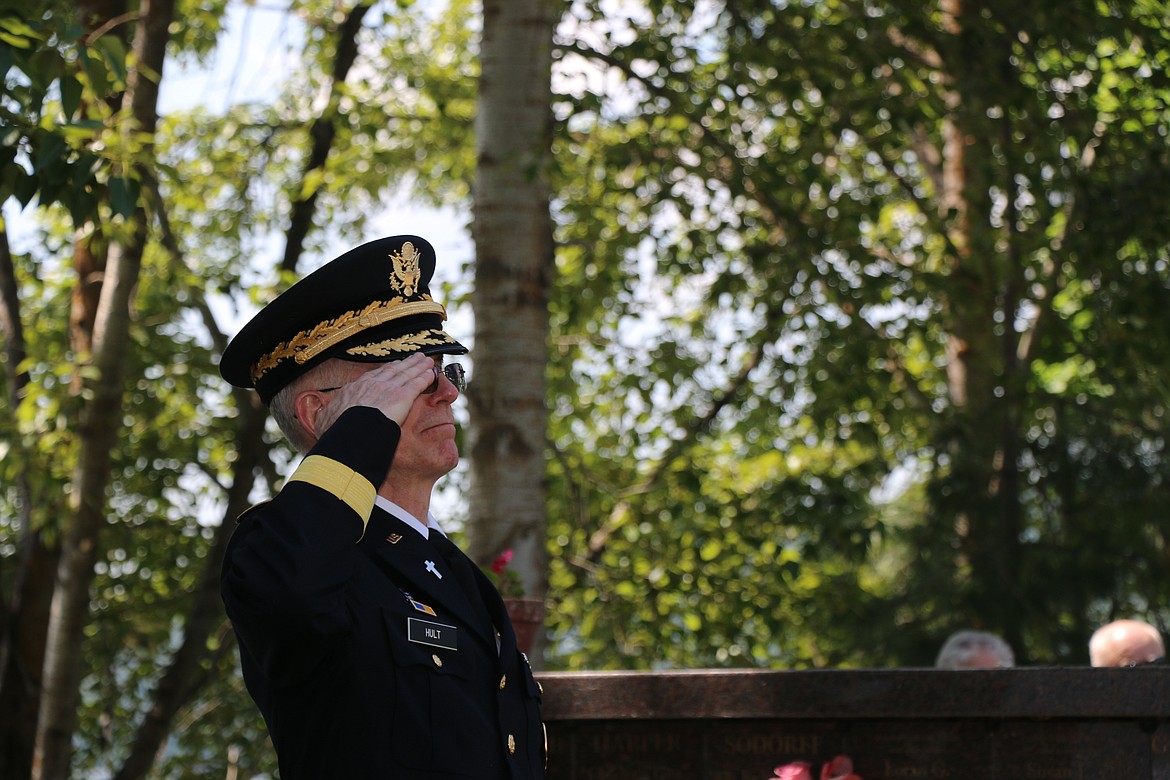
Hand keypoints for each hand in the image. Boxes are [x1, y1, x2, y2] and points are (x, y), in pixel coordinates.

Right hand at [313, 353, 437, 430]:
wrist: (350, 432)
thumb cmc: (337, 431)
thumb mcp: (327, 421)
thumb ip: (328, 417)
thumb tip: (322, 419)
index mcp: (356, 389)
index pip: (374, 377)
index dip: (386, 371)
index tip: (394, 367)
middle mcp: (373, 384)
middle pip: (393, 370)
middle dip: (405, 363)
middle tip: (415, 358)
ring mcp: (388, 388)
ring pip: (407, 373)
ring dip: (418, 366)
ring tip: (427, 361)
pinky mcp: (403, 396)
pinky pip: (417, 384)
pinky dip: (425, 377)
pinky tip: (432, 374)